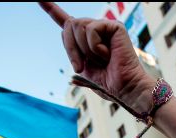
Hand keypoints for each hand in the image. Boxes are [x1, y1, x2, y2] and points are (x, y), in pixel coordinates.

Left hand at [38, 2, 154, 112]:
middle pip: (68, 25)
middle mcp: (95, 30)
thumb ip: (72, 49)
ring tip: (101, 60)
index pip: (66, 22)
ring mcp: (105, 27)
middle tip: (81, 67)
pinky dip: (94, 46)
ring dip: (83, 49)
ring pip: (77, 26)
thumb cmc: (107, 83)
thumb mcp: (82, 68)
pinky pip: (91, 29)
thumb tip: (63, 30)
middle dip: (70, 48)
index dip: (52, 10)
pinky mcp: (114, 26)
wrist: (124, 89)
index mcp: (85, 40)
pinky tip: (108, 54)